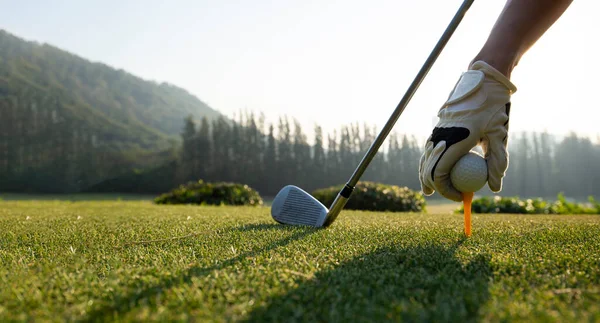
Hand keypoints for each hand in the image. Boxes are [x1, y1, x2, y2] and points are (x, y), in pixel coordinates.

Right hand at [419, 61, 516, 201]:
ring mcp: (436, 131)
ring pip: (425, 159)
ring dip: (427, 176)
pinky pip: (428, 150)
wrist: (483, 80)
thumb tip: (494, 188)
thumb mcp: (500, 136)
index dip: (447, 190)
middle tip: (450, 196)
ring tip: (430, 189)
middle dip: (436, 186)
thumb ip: (497, 163)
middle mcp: (441, 137)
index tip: (461, 196)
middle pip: (428, 170)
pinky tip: (433, 169)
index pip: (439, 174)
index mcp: (455, 141)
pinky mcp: (437, 127)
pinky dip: (428, 163)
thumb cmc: (494, 107)